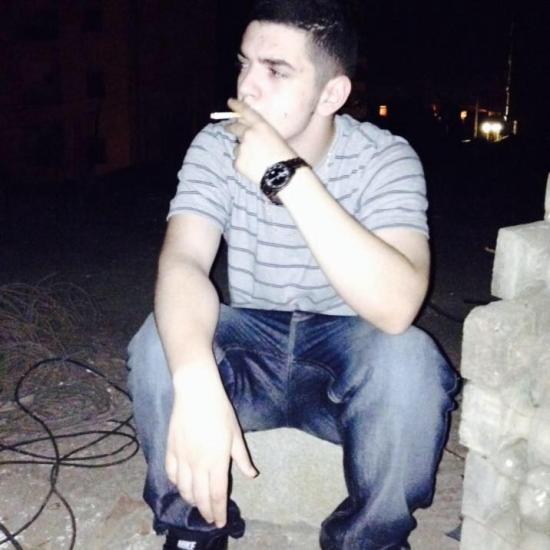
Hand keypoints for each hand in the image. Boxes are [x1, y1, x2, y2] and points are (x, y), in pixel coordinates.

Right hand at [165, 364, 257, 526]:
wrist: (196, 392)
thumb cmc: (220, 410)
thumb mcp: (235, 434)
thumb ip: (242, 458)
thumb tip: (252, 475)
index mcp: (216, 461)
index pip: (217, 495)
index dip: (218, 512)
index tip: (220, 522)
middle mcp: (197, 464)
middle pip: (200, 496)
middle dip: (205, 511)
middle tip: (209, 518)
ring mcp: (181, 457)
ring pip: (183, 489)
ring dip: (191, 499)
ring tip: (198, 503)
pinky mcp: (170, 449)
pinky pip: (171, 474)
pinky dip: (176, 484)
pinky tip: (182, 485)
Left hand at [225, 98, 295, 184]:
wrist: (284, 176)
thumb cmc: (286, 157)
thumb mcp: (276, 138)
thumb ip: (261, 133)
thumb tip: (250, 134)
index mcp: (261, 126)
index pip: (246, 111)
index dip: (237, 106)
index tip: (230, 102)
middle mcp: (248, 134)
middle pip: (235, 127)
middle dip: (231, 127)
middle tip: (228, 128)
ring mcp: (241, 148)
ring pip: (237, 148)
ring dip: (242, 152)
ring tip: (256, 161)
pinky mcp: (238, 162)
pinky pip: (238, 162)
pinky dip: (244, 165)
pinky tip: (254, 169)